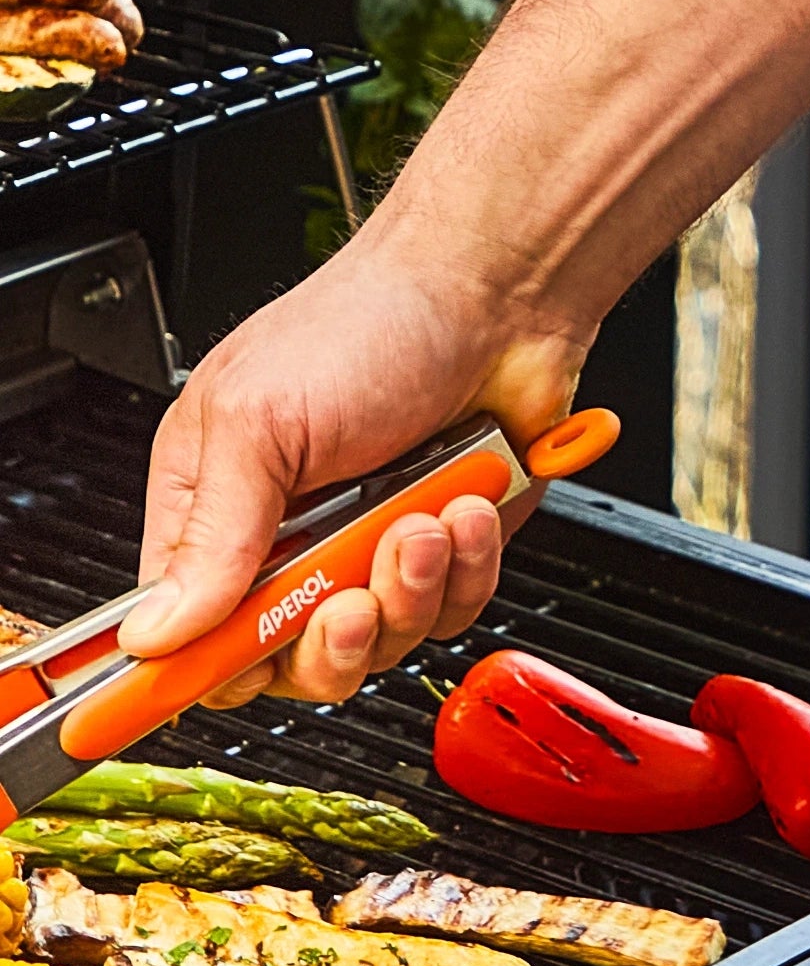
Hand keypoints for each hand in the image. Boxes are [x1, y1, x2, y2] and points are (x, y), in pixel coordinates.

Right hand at [118, 220, 592, 707]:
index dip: (205, 664)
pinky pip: (454, 611)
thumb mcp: (259, 423)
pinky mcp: (450, 555)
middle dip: (331, 635)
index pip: (188, 629)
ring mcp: (375, 549)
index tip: (237, 670)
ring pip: (382, 642)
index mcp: (217, 502)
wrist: (495, 295)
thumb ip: (211, 534)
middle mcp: (295, 536)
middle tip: (351, 588)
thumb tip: (158, 628)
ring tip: (422, 517)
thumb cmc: (370, 322)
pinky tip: (466, 506)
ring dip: (409, 587)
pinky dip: (467, 567)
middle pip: (291, 660)